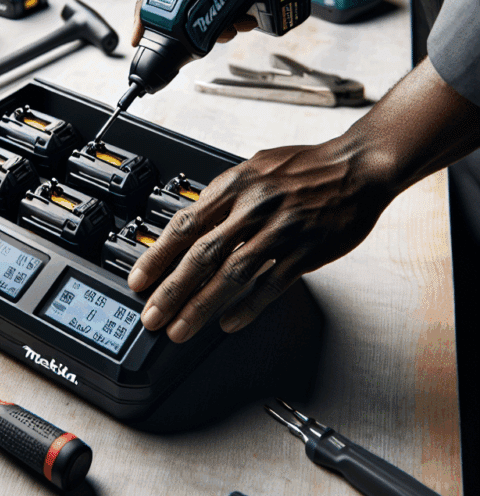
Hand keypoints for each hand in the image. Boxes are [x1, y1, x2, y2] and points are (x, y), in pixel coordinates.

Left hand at [127, 137, 393, 341]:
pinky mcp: (306, 251)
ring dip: (201, 305)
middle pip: (201, 255)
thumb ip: (224, 195)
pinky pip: (271, 284)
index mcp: (235, 184)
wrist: (356, 167)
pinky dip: (249, 306)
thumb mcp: (255, 167)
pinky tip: (230, 323)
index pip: (185, 224)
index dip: (157, 255)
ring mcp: (279, 231)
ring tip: (180, 329)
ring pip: (231, 274)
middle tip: (152, 316)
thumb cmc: (305, 167)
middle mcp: (252, 207)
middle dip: (171, 290)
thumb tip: (193, 219)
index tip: (139, 279)